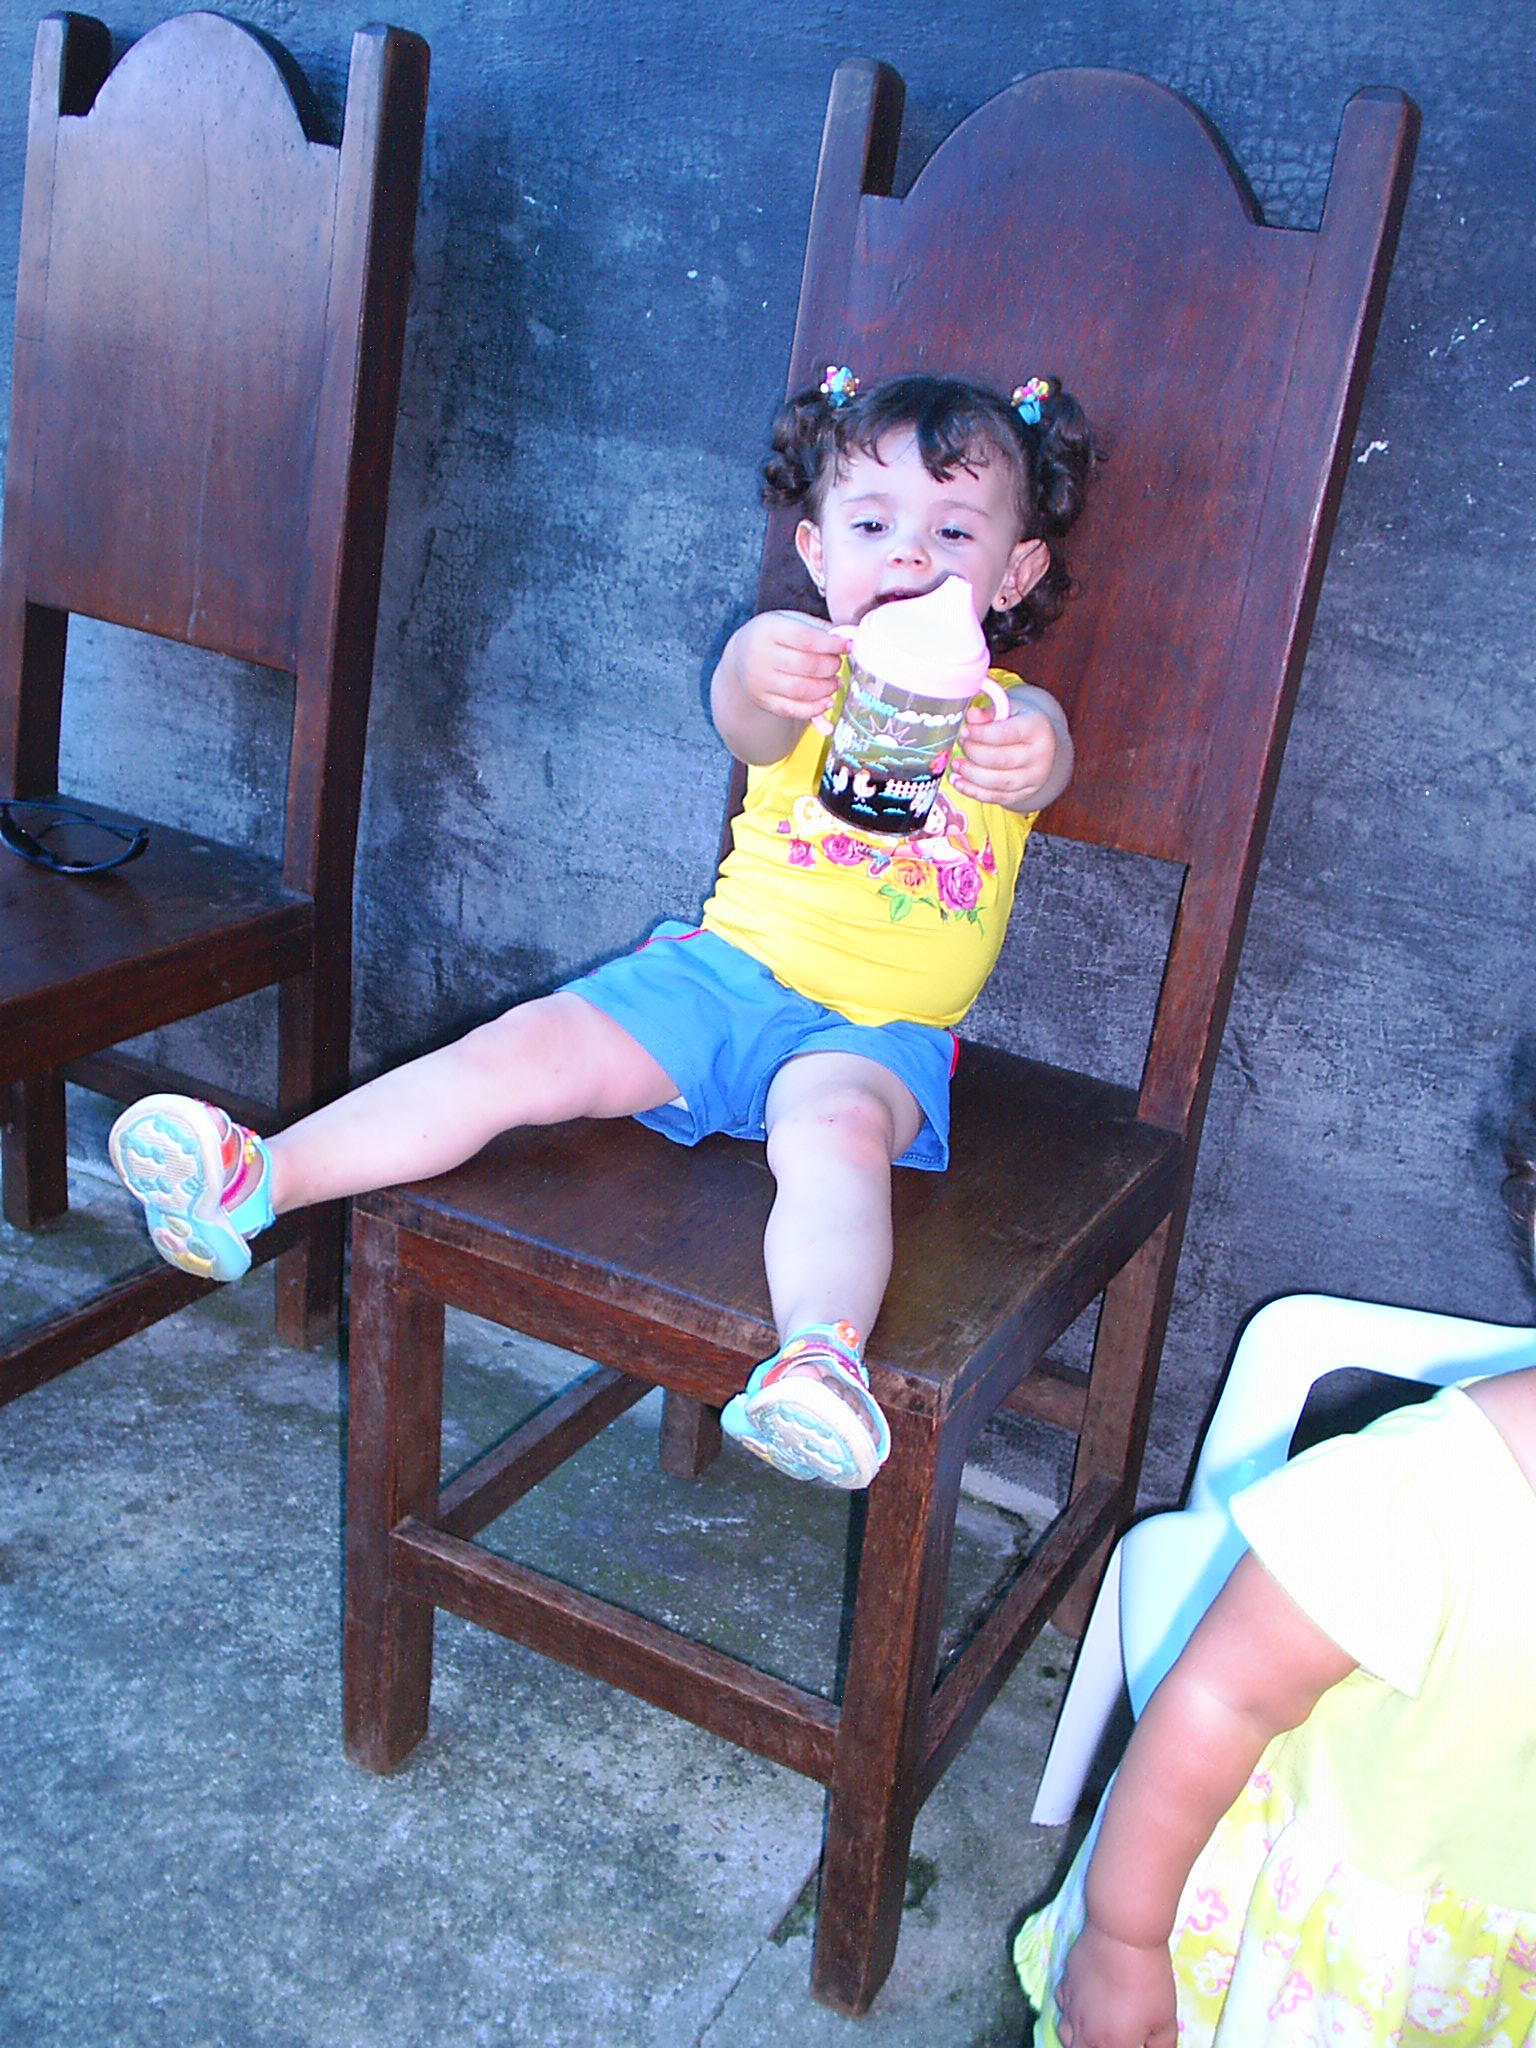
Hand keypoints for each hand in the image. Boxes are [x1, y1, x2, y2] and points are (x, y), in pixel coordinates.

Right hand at [726, 608, 846, 723]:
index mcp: (768, 629)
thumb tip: (849, 638)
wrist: (742, 655)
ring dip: (826, 688)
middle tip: (838, 664)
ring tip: (835, 682)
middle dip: (831, 666)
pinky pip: (792, 710)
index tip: (848, 646)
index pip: (806, 639)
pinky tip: (826, 701)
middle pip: (807, 666)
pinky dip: (815, 708)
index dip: (832, 644)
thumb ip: (819, 628)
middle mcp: (759, 655)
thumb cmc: (776, 635)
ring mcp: (759, 681)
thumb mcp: (792, 621)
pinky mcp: (762, 700)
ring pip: (802, 690)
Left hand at [950, 696, 1058, 808]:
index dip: (981, 734)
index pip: (1007, 733)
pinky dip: (975, 792)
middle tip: (961, 746)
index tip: (964, 731)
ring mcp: (1034, 778)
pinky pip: (997, 797)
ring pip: (999, 782)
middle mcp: (1040, 755)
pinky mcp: (1025, 793)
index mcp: (1038, 729)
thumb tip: (972, 715)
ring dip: (972, 775)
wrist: (1041, 746)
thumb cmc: (1021, 725)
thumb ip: (990, 714)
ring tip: (956, 765)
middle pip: (1002, 760)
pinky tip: (960, 783)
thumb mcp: (1010, 712)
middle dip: (975, 754)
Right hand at [1053, 1923, 1177, 2047]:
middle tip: (1113, 2038)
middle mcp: (1086, 2032)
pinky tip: (1084, 2000)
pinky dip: (1071, 2009)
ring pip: (1065, 2034)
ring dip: (1078, 2037)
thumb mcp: (1166, 2019)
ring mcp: (1071, 2006)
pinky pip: (1061, 2004)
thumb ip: (1162, 2045)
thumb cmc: (1148, 1980)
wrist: (1124, 1935)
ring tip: (1094, 2030)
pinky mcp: (1065, 1981)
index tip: (1134, 2040)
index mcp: (1111, 2046)